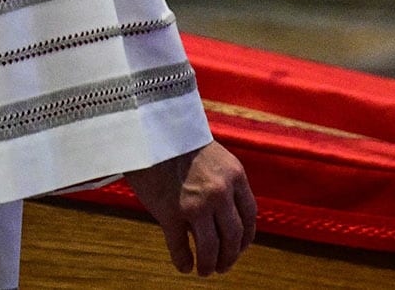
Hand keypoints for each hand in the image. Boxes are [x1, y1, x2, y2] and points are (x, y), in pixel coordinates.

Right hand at [123, 140, 256, 276]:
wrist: (145, 126)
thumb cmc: (174, 138)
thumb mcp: (210, 154)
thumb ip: (220, 181)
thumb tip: (221, 216)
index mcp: (234, 175)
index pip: (249, 216)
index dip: (245, 238)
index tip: (238, 247)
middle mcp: (220, 192)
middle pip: (233, 236)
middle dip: (230, 256)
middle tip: (223, 266)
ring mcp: (195, 203)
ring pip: (211, 247)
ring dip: (210, 264)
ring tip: (204, 270)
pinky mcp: (170, 212)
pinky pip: (180, 246)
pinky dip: (183, 260)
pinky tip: (184, 266)